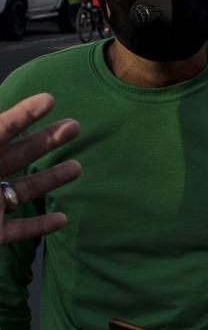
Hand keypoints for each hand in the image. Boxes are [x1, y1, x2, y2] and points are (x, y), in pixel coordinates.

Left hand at [0, 93, 81, 244]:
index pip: (0, 129)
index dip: (24, 114)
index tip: (49, 99)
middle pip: (16, 155)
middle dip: (47, 140)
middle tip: (75, 126)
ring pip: (21, 191)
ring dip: (50, 179)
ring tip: (77, 168)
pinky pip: (17, 231)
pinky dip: (39, 226)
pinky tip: (62, 220)